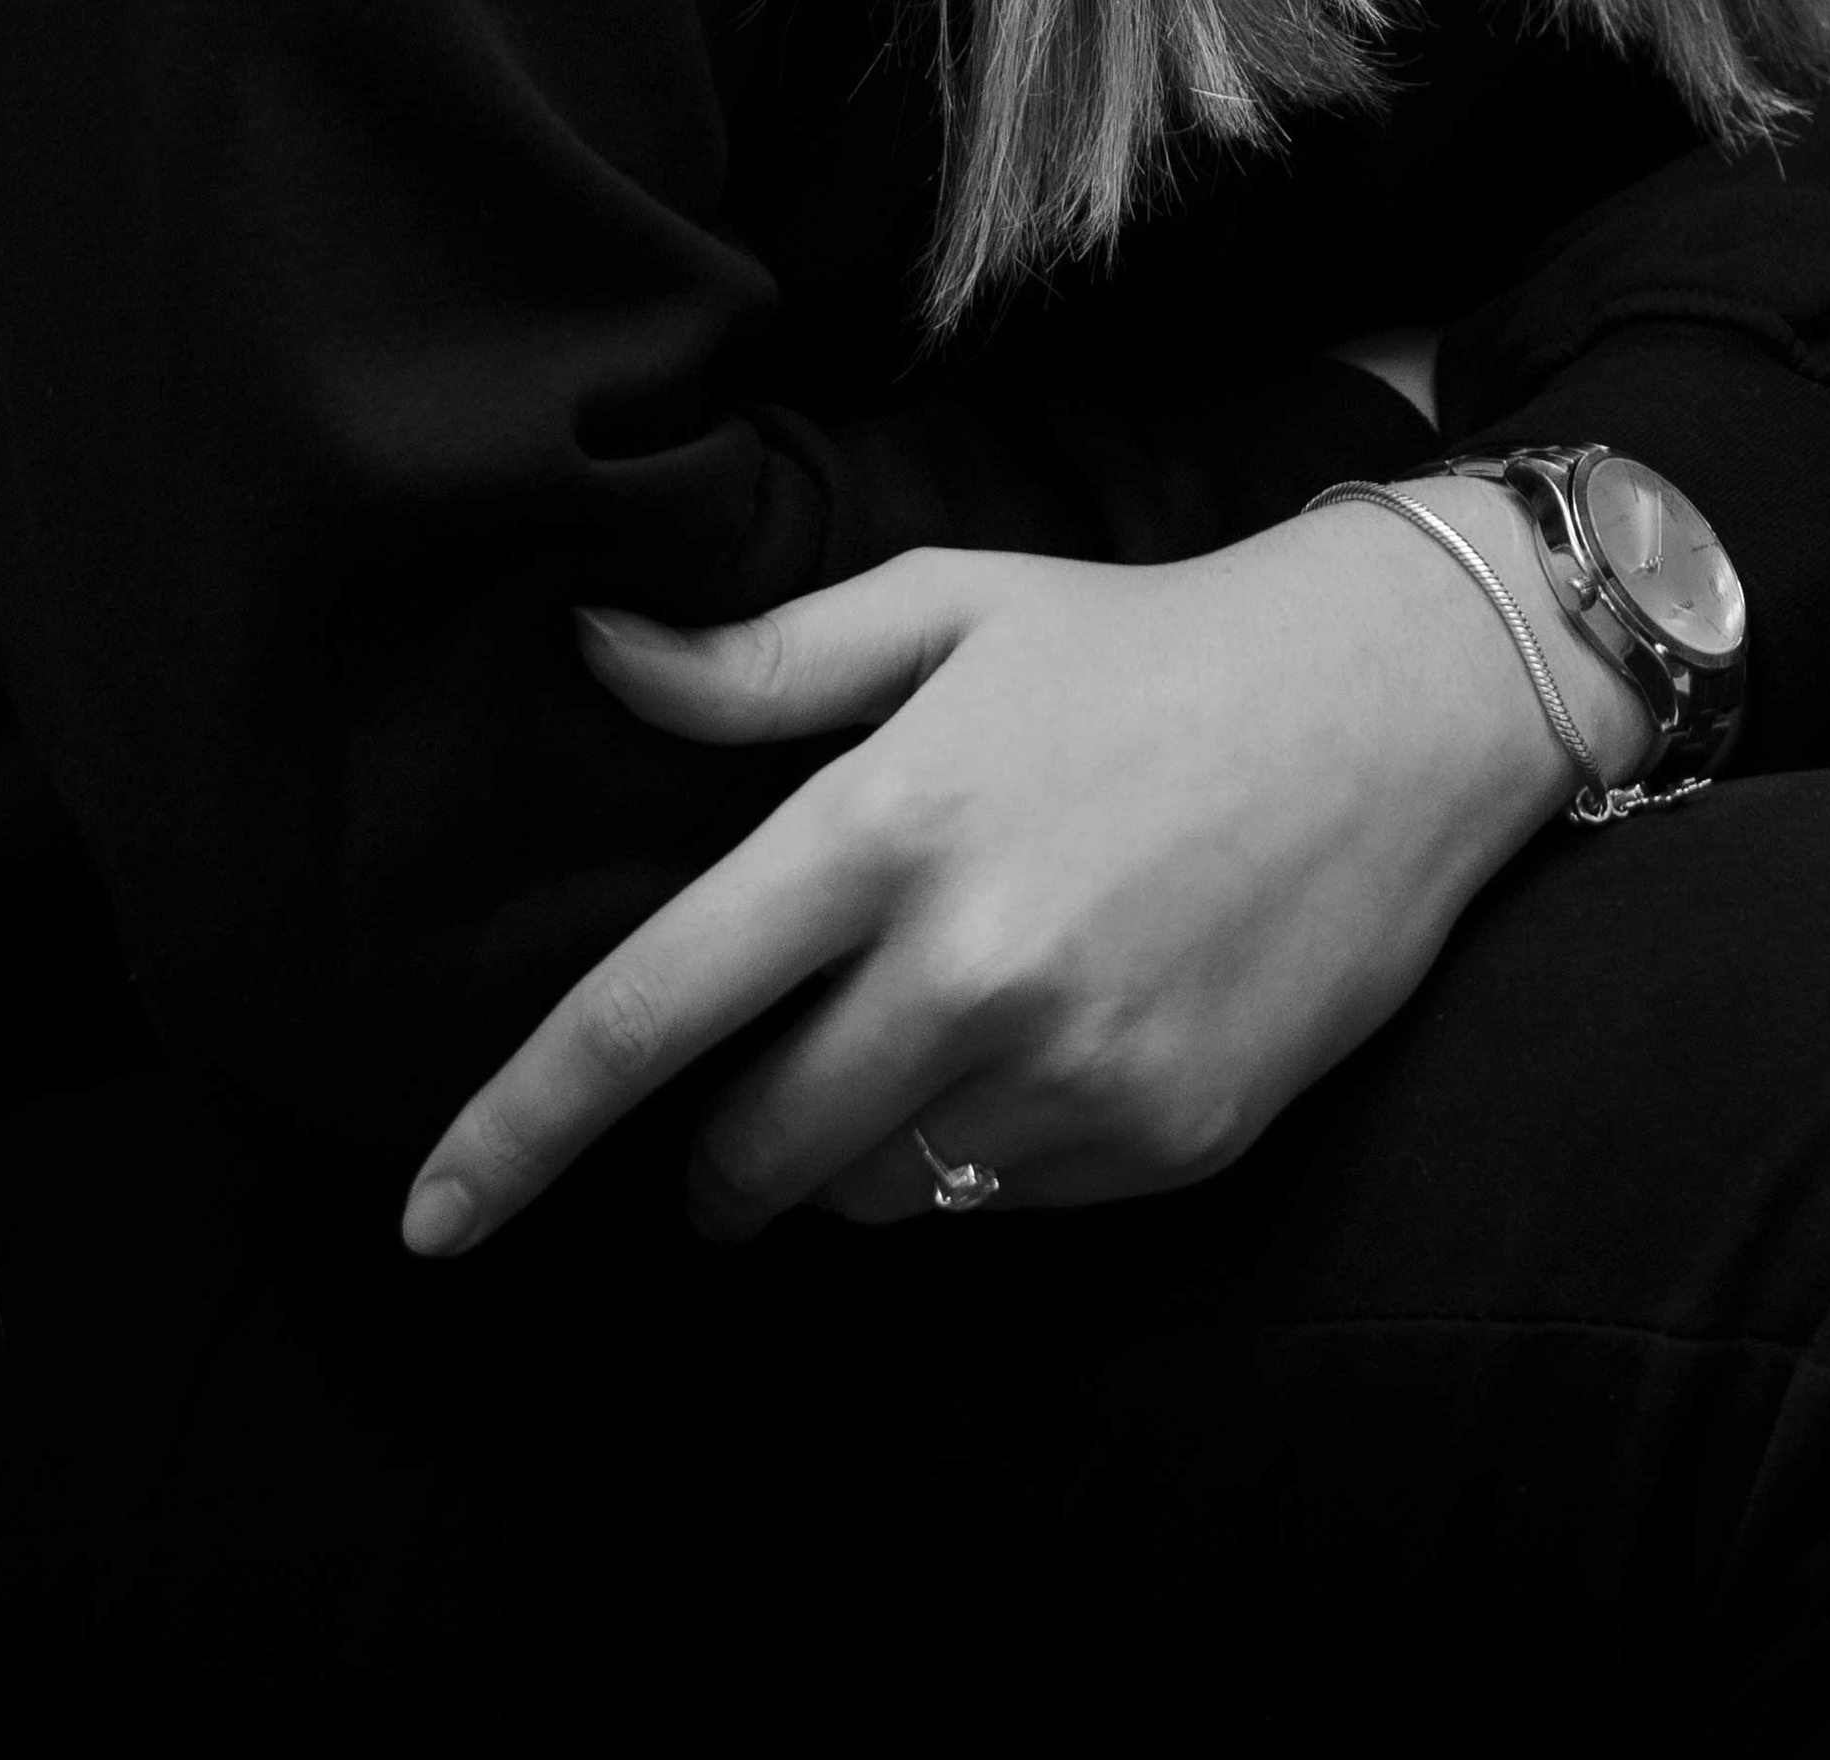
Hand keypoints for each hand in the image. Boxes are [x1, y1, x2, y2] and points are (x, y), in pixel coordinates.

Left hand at [403, 499, 1620, 1258]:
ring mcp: (1072, 1070)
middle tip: (749, 1095)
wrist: (1396, 709)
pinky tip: (1043, 1042)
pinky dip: (980, 1153)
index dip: (519, 1131)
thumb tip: (592, 647)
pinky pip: (998, 1204)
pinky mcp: (1162, 1143)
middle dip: (718, 1155)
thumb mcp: (947, 608)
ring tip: (923, 1036)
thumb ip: (759, 659)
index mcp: (885, 825)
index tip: (432, 1222)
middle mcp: (968, 965)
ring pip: (873, 1193)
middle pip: (751, 1150)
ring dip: (852, 1151)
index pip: (648, 1014)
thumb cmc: (1140, 645)